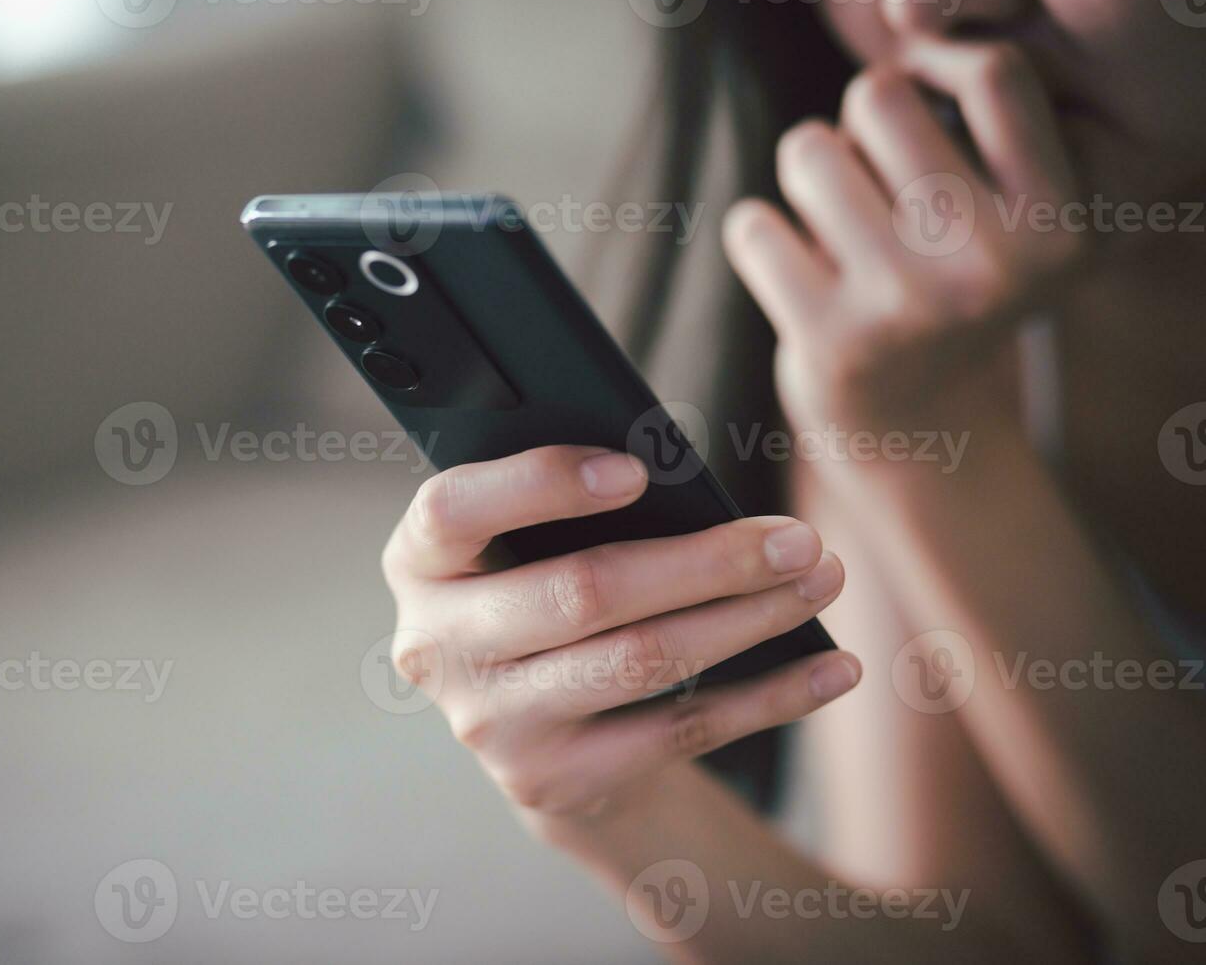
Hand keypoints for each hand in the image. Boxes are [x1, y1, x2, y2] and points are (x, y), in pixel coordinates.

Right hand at [380, 445, 859, 822]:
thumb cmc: (544, 592)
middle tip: (797, 538)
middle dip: (705, 562)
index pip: (453, 510)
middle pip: (581, 592)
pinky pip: (678, 730)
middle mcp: (437, 645)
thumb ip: (568, 509)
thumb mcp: (528, 543)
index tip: (637, 470)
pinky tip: (829, 666)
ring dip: (747, 619)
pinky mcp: (550, 779)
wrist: (535, 729)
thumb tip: (689, 484)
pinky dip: (767, 695)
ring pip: (639, 660)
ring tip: (820, 581)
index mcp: (419, 561)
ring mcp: (489, 722)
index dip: (539, 485)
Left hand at [723, 39, 1083, 435]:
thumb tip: (884, 79)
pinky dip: (760, 237)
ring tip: (836, 222)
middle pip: (880, 97)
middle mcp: (991, 266)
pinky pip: (750, 225)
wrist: (917, 429)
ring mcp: (906, 305)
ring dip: (808, 173)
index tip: (921, 116)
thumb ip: (976, 134)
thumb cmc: (954, 288)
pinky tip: (795, 272)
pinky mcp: (827, 341)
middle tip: (874, 180)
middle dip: (859, 123)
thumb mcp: (1014, 219)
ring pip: (807, 150)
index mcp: (1058, 226)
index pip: (995, 75)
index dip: (938, 76)